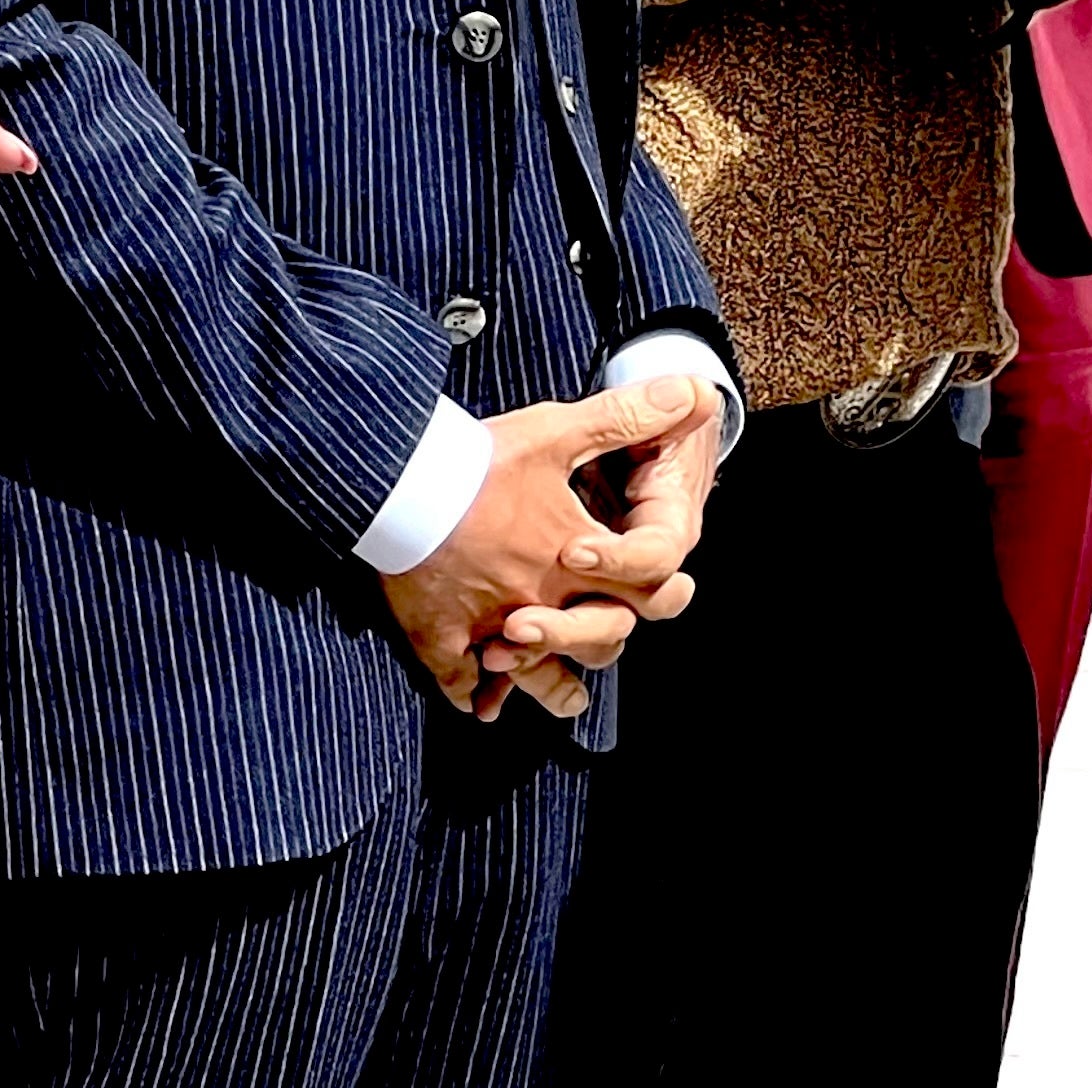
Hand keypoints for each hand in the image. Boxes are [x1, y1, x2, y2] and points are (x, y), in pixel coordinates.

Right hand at [384, 379, 709, 718]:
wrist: (399, 480)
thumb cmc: (477, 460)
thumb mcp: (556, 431)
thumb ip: (625, 416)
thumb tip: (692, 390)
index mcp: (572, 556)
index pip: (640, 589)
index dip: (656, 588)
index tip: (664, 588)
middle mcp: (538, 599)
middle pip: (595, 638)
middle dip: (603, 635)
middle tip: (608, 633)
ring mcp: (488, 624)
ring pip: (535, 673)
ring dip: (549, 680)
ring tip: (565, 694)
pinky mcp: (439, 636)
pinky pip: (461, 681)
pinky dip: (473, 692)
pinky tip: (478, 700)